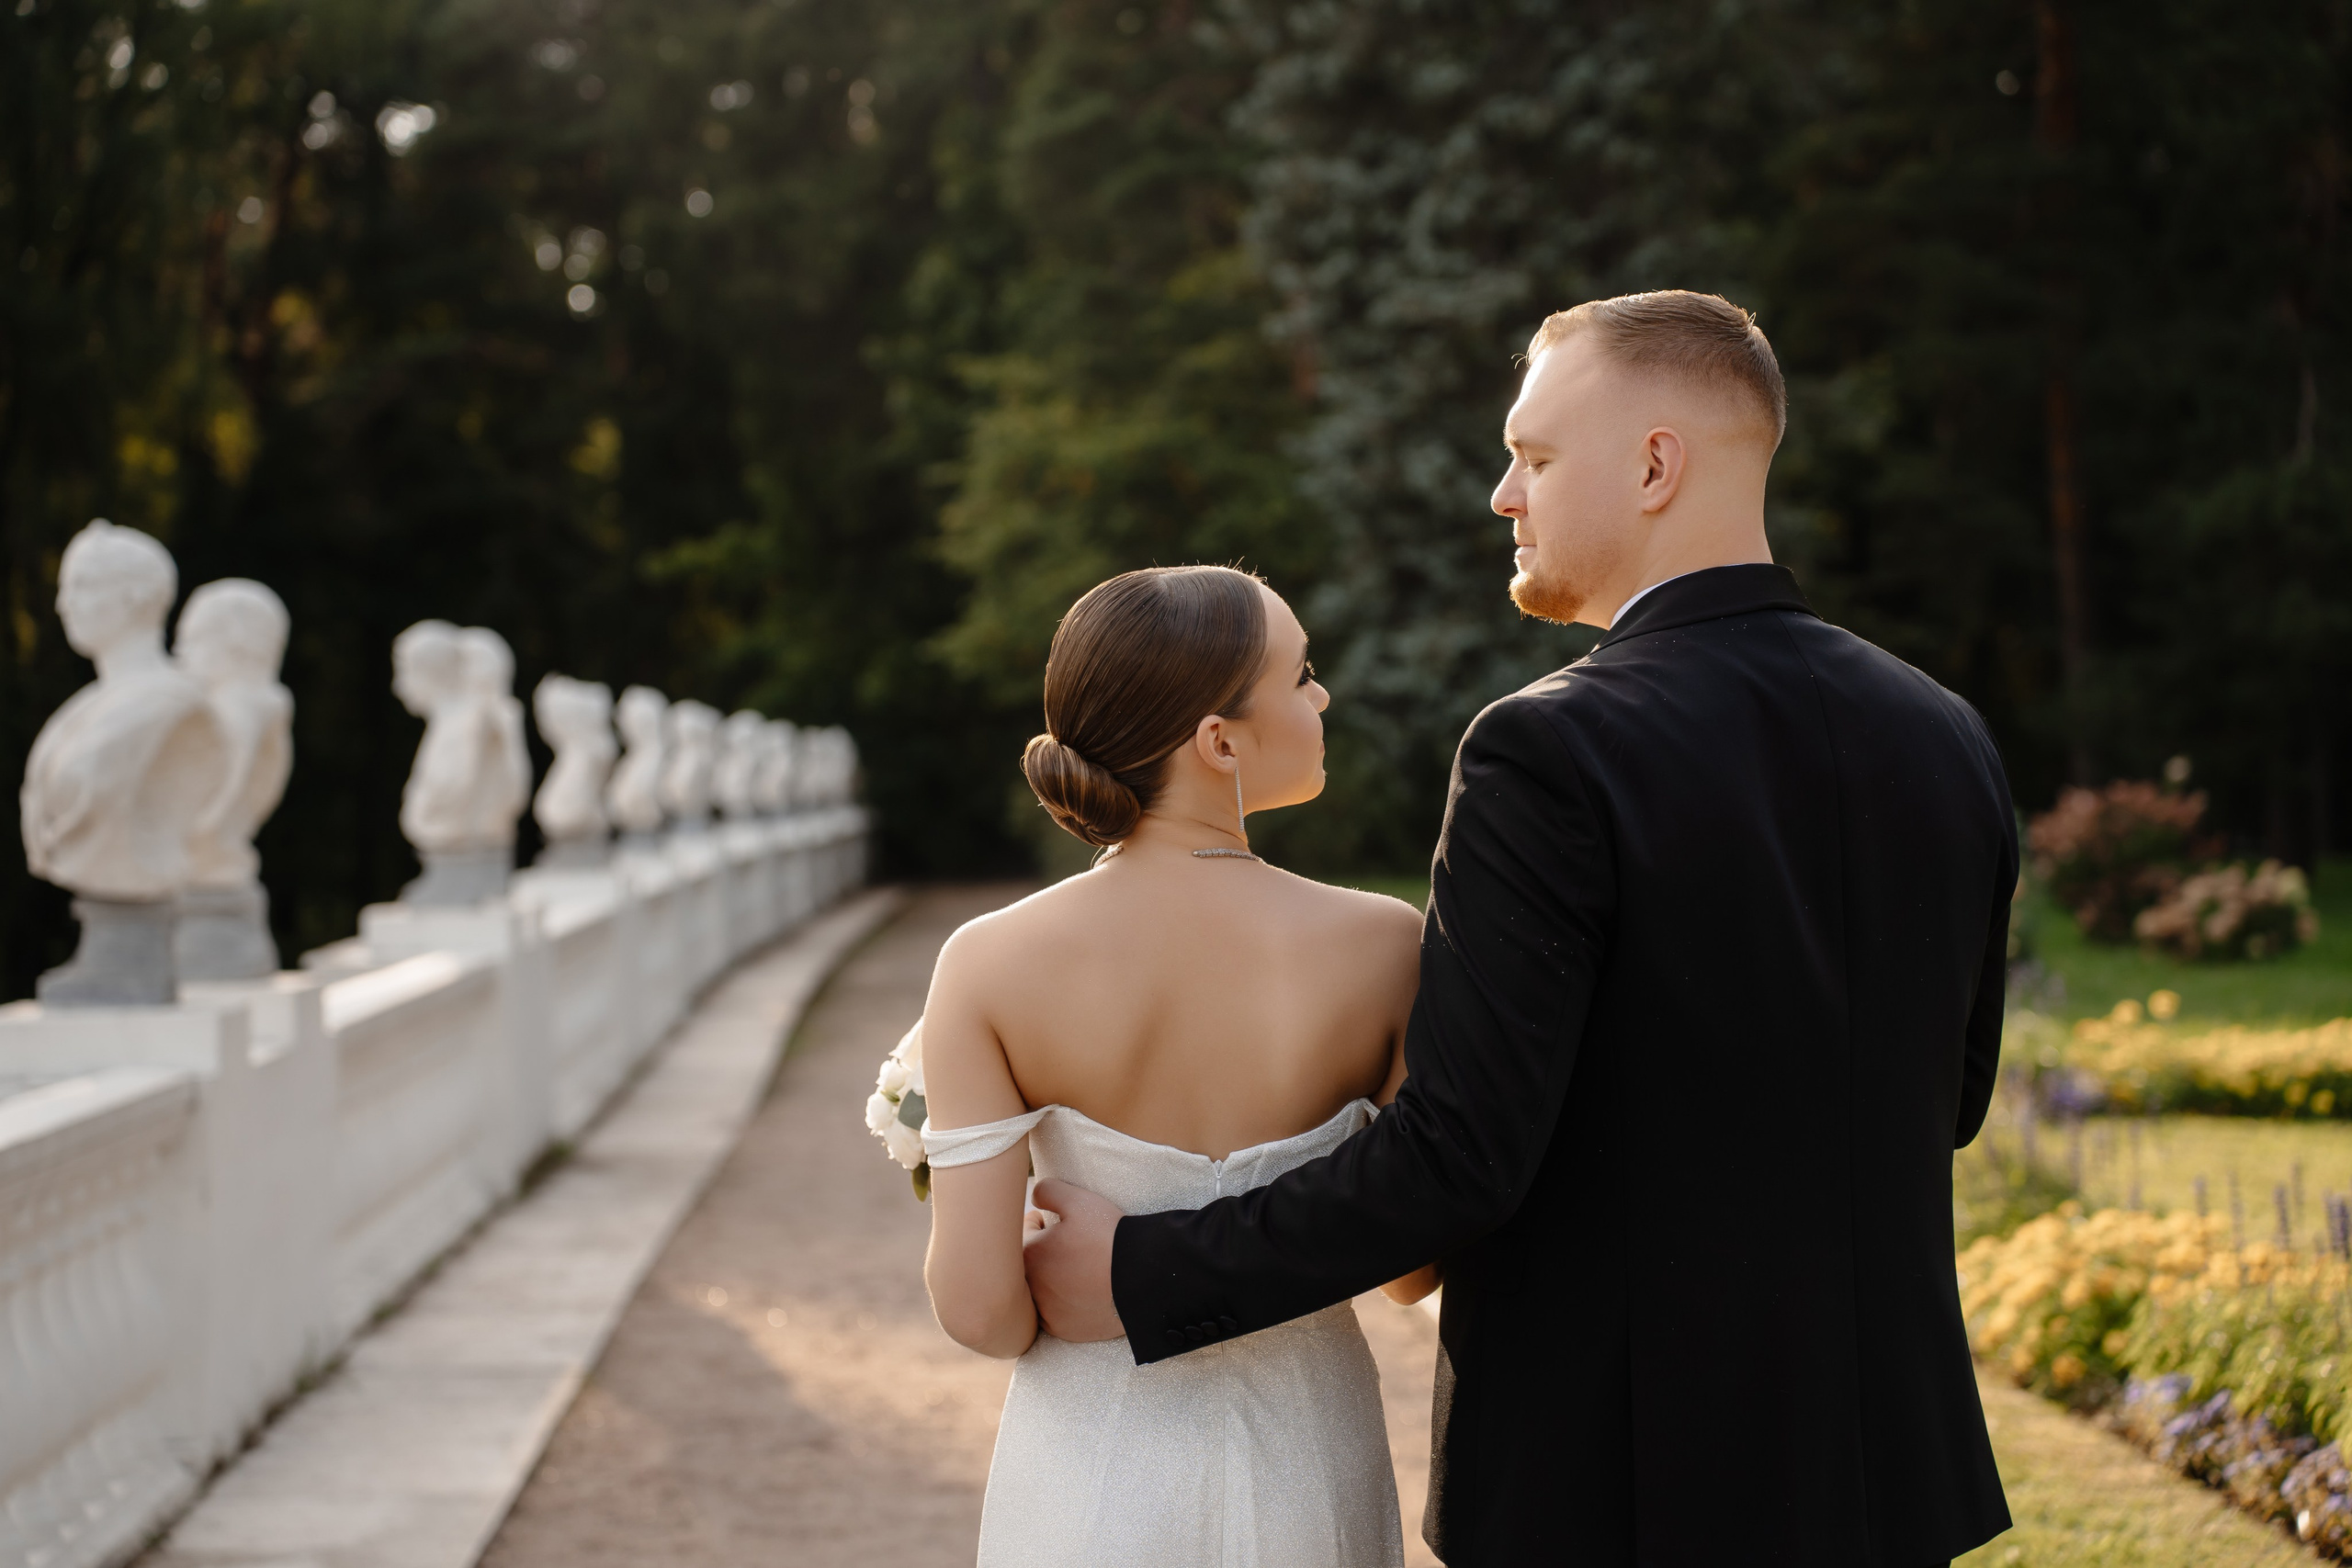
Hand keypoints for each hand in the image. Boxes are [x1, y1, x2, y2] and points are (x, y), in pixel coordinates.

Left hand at [1022, 1178, 1125, 1342]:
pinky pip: (1053, 1314)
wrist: (1140, 1278)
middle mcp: (1029, 1287)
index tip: (1049, 1221)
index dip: (1036, 1223)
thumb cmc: (1107, 1236)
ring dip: (1049, 1278)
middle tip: (1063, 1243)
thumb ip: (1046, 1190)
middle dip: (1041, 1251)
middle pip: (1028, 1263)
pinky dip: (1061, 1302)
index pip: (1021, 1234)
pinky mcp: (1062, 1329)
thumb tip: (1032, 1198)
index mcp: (1028, 1253)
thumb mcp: (1077, 1199)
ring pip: (1039, 1290)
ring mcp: (1044, 1311)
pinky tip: (1080, 1290)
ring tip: (1074, 1267)